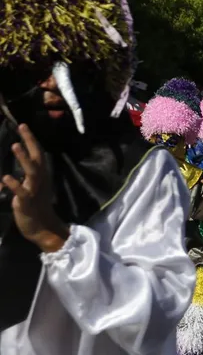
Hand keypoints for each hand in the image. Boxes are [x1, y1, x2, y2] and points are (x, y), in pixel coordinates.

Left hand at [1, 124, 67, 252]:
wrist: (44, 228)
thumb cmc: (36, 208)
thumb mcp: (30, 191)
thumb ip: (22, 180)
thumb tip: (5, 175)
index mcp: (41, 176)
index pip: (38, 154)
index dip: (31, 140)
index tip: (23, 125)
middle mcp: (40, 180)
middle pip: (37, 157)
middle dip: (30, 142)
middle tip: (22, 127)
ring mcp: (34, 191)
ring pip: (31, 172)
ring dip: (23, 158)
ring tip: (14, 146)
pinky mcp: (27, 203)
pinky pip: (21, 192)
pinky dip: (14, 184)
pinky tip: (6, 177)